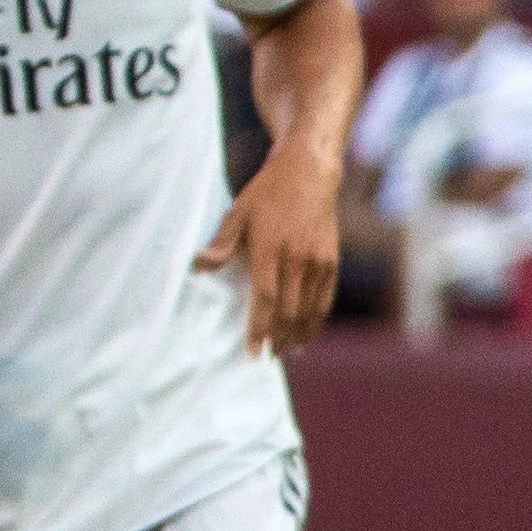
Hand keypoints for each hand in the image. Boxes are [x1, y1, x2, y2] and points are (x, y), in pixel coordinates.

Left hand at [202, 159, 341, 355]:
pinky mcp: (331, 261)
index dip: (260, 329)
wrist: (309, 173)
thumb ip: (222, 243)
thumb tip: (200, 267)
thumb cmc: (268, 192)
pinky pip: (325, 298)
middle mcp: (297, 260)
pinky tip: (310, 330)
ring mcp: (318, 262)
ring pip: (310, 309)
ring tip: (291, 352)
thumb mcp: (238, 212)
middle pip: (290, 312)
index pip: (266, 300)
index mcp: (271, 251)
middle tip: (271, 357)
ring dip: (300, 334)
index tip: (254, 351)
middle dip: (280, 338)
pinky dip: (318, 318)